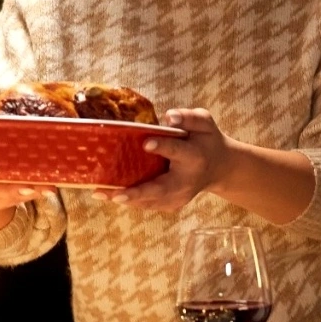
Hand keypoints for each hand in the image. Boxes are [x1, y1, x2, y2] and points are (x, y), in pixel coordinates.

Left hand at [99, 108, 234, 211]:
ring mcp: (180, 196)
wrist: (219, 168)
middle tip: (115, 193)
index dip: (163, 147)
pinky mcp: (172, 204)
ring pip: (151, 201)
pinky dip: (129, 201)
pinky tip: (108, 195)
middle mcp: (187, 181)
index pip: (177, 151)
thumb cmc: (206, 140)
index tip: (146, 143)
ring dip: (126, 199)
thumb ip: (189, 117)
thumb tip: (169, 116)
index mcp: (195, 157)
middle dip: (138, 192)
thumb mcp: (204, 123)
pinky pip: (148, 204)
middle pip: (161, 188)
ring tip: (100, 193)